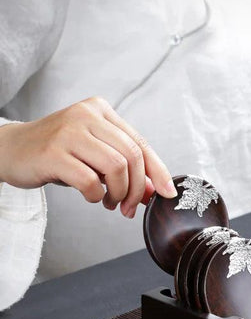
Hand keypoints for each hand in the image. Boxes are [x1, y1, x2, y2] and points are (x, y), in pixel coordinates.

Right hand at [0, 96, 176, 217]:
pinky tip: (90, 196)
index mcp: (101, 111)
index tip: (168, 193)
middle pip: (132, 156)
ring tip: (110, 202)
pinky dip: (95, 195)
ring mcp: (68, 131)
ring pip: (116, 167)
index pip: (141, 143)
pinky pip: (89, 180)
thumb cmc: (58, 154)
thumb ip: (125, 168)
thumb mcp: (95, 156)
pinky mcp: (53, 152)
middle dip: (138, 188)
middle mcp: (87, 115)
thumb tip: (154, 192)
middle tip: (129, 207)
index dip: (159, 171)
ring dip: (119, 193)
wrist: (10, 150)